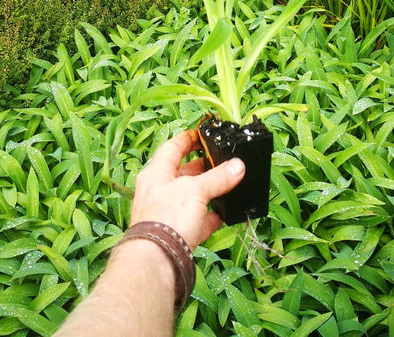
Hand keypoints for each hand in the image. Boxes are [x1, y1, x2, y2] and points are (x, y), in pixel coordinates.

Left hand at [130, 129, 245, 248]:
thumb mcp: (195, 189)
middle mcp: (158, 192)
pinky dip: (209, 218)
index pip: (172, 148)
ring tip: (227, 185)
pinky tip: (221, 216)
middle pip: (182, 173)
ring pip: (190, 198)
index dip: (188, 139)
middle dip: (202, 167)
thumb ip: (217, 177)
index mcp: (156, 173)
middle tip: (220, 160)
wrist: (158, 259)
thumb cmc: (167, 217)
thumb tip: (237, 166)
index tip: (203, 134)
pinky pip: (195, 222)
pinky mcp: (177, 234)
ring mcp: (166, 214)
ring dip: (207, 193)